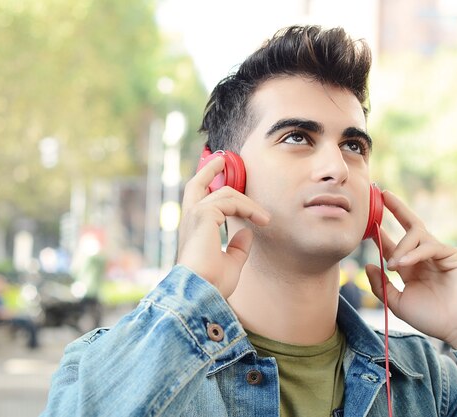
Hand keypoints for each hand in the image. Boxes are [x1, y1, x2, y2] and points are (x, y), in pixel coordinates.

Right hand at [177, 155, 269, 297]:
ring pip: (225, 194)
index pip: (199, 202)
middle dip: (209, 169)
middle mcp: (190, 219)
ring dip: (249, 203)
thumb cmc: (212, 283)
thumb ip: (237, 247)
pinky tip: (261, 219)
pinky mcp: (204, 214)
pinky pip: (231, 201)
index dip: (209, 187)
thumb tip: (247, 233)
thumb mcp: (230, 263)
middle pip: (197, 184)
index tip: (221, 178)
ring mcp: (195, 215)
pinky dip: (248, 208)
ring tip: (266, 218)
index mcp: (194, 230)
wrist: (201, 291)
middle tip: (222, 159)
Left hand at [365, 191, 456, 349]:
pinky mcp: (454, 255)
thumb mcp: (397, 302)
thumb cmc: (431, 318)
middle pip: (410, 226)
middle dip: (397, 209)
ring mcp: (440, 254)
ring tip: (394, 265)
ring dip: (401, 247)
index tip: (367, 221)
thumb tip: (370, 264)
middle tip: (383, 194)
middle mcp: (424, 257)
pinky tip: (403, 264)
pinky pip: (430, 246)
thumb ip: (381, 285)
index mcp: (411, 266)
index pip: (393, 244)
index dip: (380, 232)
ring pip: (417, 235)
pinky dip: (415, 254)